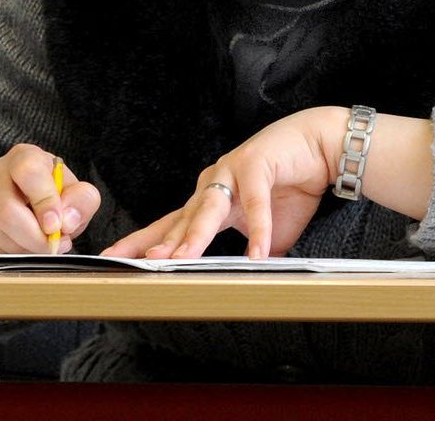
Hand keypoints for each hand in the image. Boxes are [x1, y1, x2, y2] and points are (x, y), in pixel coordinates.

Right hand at [0, 143, 99, 253]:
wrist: (19, 202)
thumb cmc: (50, 195)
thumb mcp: (74, 192)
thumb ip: (82, 200)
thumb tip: (67, 221)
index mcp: (24, 157)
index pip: (28, 173)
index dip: (44, 201)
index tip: (56, 226)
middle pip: (7, 212)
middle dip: (35, 238)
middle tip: (53, 246)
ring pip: (0, 236)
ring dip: (27, 249)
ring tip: (40, 244)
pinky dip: (13, 256)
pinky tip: (22, 246)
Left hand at [103, 107, 340, 259]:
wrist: (319, 148)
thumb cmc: (290, 188)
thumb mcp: (267, 234)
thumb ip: (252, 256)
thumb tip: (247, 287)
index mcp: (207, 201)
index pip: (169, 226)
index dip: (144, 244)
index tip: (115, 260)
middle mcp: (211, 186)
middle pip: (180, 219)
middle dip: (159, 243)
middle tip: (139, 264)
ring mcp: (230, 172)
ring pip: (208, 209)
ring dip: (195, 235)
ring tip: (181, 259)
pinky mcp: (256, 165)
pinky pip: (254, 202)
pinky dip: (256, 228)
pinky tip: (255, 253)